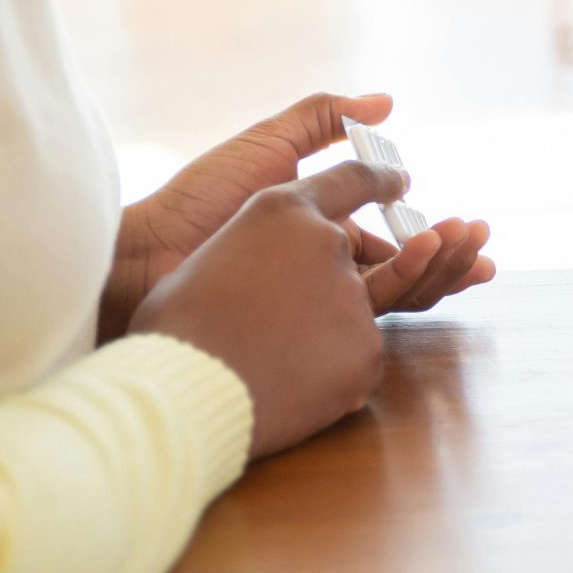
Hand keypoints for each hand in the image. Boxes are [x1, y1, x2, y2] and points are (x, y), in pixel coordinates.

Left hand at [101, 92, 495, 337]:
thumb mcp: (270, 143)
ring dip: (437, 277)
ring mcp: (311, 301)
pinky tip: (428, 280)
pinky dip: (402, 299)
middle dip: (448, 263)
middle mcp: (320, 268)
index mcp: (316, 229)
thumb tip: (387, 102)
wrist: (150, 250)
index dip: (431, 235)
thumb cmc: (201, 196)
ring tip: (473, 259)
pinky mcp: (301, 327)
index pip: (387, 239)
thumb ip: (324, 120)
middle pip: (400, 272)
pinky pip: (362, 320)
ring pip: (391, 297)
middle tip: (488, 252)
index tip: (472, 227)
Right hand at [126, 161, 399, 457]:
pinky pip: (356, 360)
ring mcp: (352, 296)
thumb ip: (252, 252)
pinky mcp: (366, 350)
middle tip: (304, 313)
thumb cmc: (175, 328)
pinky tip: (288, 387)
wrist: (180, 392)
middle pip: (353, 256)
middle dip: (340, 280)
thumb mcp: (210, 259)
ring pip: (354, 312)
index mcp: (282, 211)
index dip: (376, 181)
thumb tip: (256, 272)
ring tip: (275, 358)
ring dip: (324, 335)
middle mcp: (327, 243)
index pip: (349, 180)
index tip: (397, 183)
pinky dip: (330, 375)